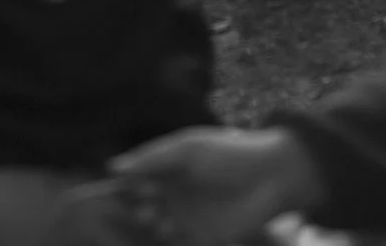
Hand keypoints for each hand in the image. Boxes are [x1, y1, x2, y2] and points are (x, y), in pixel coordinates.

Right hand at [110, 127, 321, 245]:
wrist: (272, 177)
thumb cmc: (230, 154)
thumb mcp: (188, 149)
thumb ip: (152, 158)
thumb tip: (113, 167)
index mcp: (170, 168)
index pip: (138, 178)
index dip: (126, 184)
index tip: (116, 187)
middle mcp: (176, 194)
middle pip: (144, 205)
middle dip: (138, 206)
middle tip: (146, 202)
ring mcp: (188, 217)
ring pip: (159, 226)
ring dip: (155, 224)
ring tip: (161, 218)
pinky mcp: (204, 238)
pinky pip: (179, 242)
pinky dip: (170, 240)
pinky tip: (171, 232)